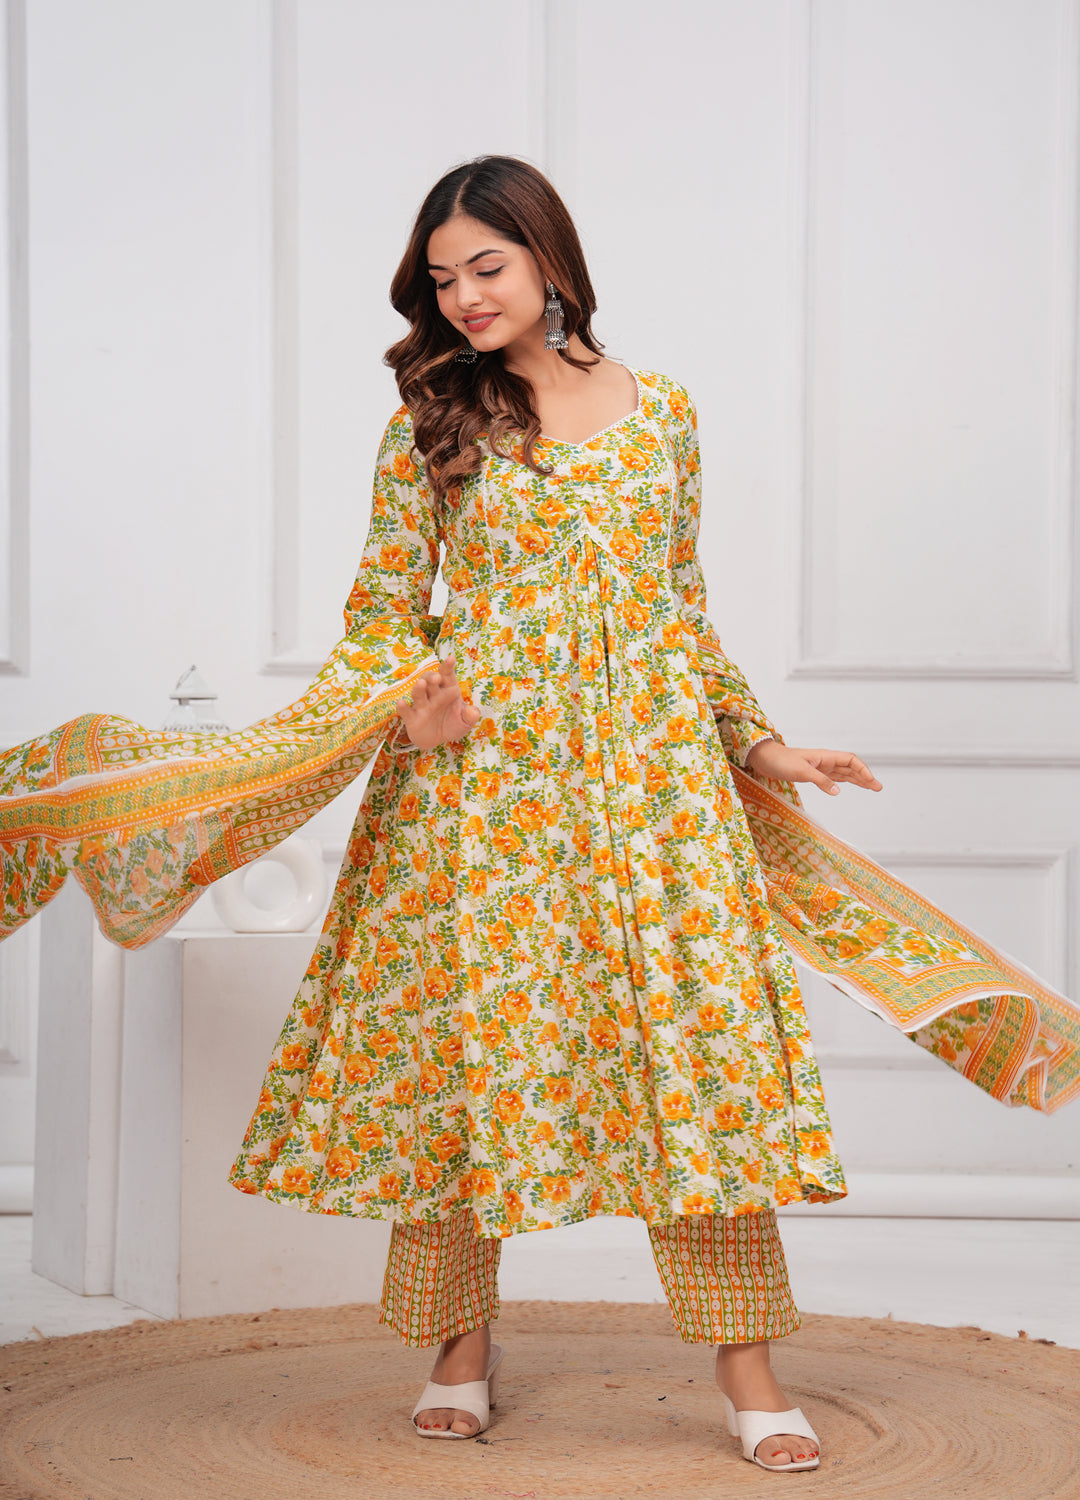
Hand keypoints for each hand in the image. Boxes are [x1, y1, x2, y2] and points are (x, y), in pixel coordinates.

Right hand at [394, 655, 480, 749]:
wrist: (438, 741)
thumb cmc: (453, 725)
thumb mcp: (465, 722)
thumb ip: (470, 716)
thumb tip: (474, 711)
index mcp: (448, 690)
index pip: (447, 675)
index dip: (448, 666)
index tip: (451, 658)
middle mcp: (434, 695)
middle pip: (430, 681)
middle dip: (432, 677)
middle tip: (437, 678)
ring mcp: (422, 706)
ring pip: (418, 693)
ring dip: (419, 688)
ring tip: (421, 684)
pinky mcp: (412, 718)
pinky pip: (406, 711)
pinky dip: (403, 707)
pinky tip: (401, 703)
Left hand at [743, 739, 882, 795]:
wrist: (764, 759)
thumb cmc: (781, 762)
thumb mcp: (801, 771)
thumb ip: (820, 780)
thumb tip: (838, 791)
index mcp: (825, 756)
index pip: (850, 760)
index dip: (862, 769)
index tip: (871, 782)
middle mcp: (825, 761)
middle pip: (851, 767)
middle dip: (865, 776)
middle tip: (878, 788)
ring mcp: (819, 767)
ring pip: (844, 773)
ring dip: (857, 780)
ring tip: (871, 788)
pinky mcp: (812, 774)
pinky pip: (833, 777)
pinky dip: (844, 781)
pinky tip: (849, 785)